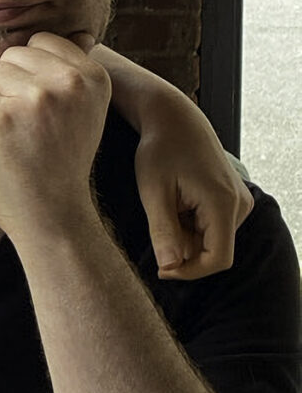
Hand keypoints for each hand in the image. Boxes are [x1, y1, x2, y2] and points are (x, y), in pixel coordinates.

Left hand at [0, 32, 111, 239]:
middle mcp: (67, 82)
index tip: (34, 109)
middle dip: (3, 86)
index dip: (25, 74)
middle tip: (18, 126)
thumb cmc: (59, 163)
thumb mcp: (84, 112)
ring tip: (4, 133)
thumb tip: (82, 32)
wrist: (52, 216)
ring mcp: (34, 98)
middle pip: (9, 56)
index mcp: (93, 76)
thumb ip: (76, 73)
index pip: (40, 43)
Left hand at [135, 120, 252, 279]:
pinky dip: (190, 223)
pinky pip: (212, 226)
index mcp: (223, 204)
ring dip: (184, 234)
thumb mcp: (153, 192)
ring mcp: (239, 201)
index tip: (160, 269)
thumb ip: (162, 231)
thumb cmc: (160, 151)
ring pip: (211, 239)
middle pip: (213, 250)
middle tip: (157, 222)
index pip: (218, 259)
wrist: (174, 120)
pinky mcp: (233, 199)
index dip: (189, 272)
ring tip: (167, 204)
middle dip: (182, 247)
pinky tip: (176, 201)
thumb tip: (170, 267)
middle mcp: (240, 205)